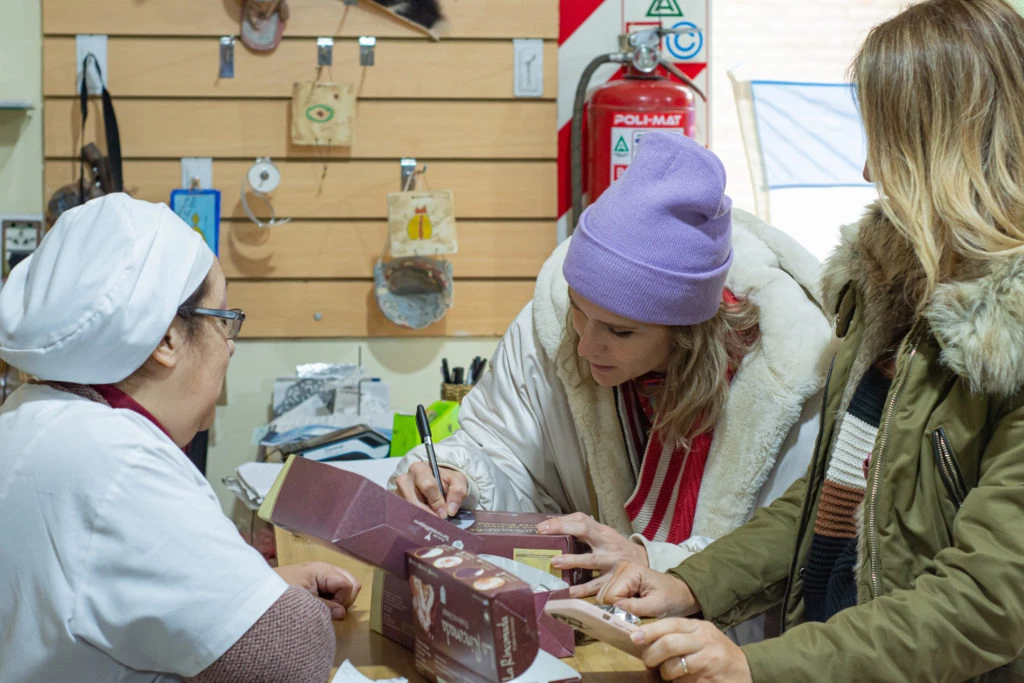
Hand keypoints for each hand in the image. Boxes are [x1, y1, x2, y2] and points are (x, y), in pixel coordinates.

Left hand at [275, 561, 360, 619]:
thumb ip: (325, 608)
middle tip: (330, 608)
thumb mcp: (303, 604)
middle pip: (352, 581)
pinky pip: (335, 584)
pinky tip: (319, 601)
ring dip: (340, 596)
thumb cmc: (280, 593)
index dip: (343, 600)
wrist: (258, 589)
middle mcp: (325, 568)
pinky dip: (333, 594)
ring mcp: (322, 571)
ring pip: (345, 582)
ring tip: (323, 605)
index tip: (329, 609)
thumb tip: (342, 613)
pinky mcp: (317, 576)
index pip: (348, 585)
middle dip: (346, 598)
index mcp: (323, 570)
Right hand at [393, 461, 468, 518]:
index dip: (437, 502)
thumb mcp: (457, 481)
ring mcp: (397, 492)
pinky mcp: (396, 504)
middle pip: (415, 502)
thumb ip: (458, 491)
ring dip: (422, 517)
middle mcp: (404, 479)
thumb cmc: (445, 481)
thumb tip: (450, 510)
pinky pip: (405, 516)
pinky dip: (416, 520)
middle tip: (438, 520)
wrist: (435, 483)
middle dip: (428, 513)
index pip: (427, 486)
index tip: (444, 514)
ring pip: (409, 511)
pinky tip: (424, 520)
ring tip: (432, 519)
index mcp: (419, 469)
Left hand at [537, 513, 647, 596]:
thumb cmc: (618, 547)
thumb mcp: (605, 534)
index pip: (582, 520)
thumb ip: (586, 530)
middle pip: (585, 531)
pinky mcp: (614, 579)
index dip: (562, 521)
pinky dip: (584, 589)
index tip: (543, 526)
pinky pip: (598, 585)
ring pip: (591, 560)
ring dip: (573, 561)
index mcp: (603, 532)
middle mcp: (606, 544)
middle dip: (564, 529)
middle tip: (543, 532)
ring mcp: (610, 562)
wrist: (644, 561)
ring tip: (555, 562)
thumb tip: (558, 527)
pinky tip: (571, 592)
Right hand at [596, 562, 699, 617]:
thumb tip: (613, 609)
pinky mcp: (620, 579)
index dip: (619, 610)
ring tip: (636, 606)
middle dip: (617, 608)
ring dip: (617, 607)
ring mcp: (619, 573)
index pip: (610, 596)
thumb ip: (634, 607)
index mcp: (630, 571)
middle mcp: (621, 568)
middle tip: (637, 610)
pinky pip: (609, 596)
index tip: (635, 614)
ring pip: (604, 597)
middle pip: (604, 596)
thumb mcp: (656, 606)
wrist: (681, 593)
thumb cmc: (673, 598)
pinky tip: (631, 604)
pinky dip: (618, 604)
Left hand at [632, 617, 751, 681]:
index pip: (670, 624)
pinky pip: (683, 682)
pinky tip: (680, 681)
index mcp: (699, 627)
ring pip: (673, 667)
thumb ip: (678, 637)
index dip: (649, 631)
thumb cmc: (716, 653)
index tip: (634, 638)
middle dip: (651, 655)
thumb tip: (646, 643)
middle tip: (648, 662)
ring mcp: (708, 660)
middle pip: (668, 644)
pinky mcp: (709, 679)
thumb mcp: (700, 638)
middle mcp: (704, 641)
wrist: (746, 670)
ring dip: (664, 674)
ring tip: (667, 674)